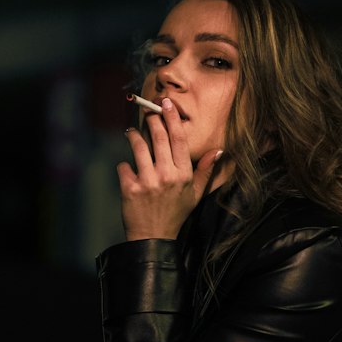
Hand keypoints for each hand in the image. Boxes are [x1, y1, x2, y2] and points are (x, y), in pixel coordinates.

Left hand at [118, 98, 221, 240]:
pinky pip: (123, 166)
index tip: (167, 103)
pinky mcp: (130, 189)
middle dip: (152, 120)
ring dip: (133, 136)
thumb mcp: (196, 194)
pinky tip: (126, 168)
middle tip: (147, 113)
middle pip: (159, 137)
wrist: (153, 238)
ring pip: (138, 147)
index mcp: (184, 175)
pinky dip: (123, 166)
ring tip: (131, 133)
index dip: (172, 118)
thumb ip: (205, 172)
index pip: (179, 139)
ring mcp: (148, 182)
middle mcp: (167, 176)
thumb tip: (218, 151)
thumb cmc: (175, 214)